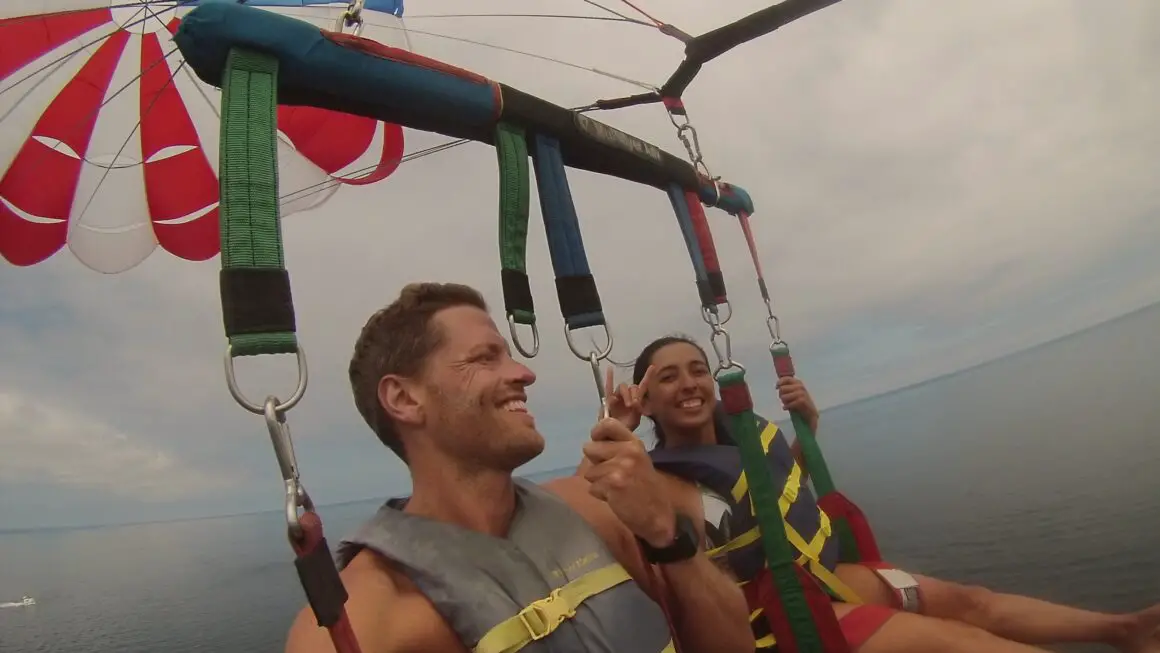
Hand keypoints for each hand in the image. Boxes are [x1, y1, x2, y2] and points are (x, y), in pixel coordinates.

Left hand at [582, 417, 675, 547]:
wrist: (658, 515)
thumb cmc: (644, 488)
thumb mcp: (636, 460)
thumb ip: (618, 448)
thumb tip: (593, 440)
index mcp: (634, 443)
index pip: (608, 423)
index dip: (597, 432)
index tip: (597, 442)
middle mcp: (628, 451)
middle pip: (590, 448)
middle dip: (596, 463)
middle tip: (612, 474)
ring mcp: (620, 467)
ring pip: (590, 472)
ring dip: (599, 482)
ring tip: (617, 488)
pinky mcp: (613, 484)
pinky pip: (592, 487)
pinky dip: (600, 495)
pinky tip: (616, 498)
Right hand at [601, 364, 653, 430]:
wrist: (615, 434)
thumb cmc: (625, 428)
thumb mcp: (635, 420)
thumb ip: (638, 410)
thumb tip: (636, 402)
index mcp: (636, 399)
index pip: (642, 386)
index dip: (647, 376)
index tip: (652, 367)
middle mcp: (627, 395)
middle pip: (632, 387)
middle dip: (634, 394)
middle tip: (633, 405)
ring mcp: (617, 396)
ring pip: (622, 388)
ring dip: (626, 394)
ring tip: (628, 405)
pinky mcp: (608, 399)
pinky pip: (608, 387)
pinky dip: (609, 378)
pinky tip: (610, 369)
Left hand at [777, 376, 818, 431]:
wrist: (810, 413)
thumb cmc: (800, 403)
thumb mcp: (793, 393)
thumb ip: (787, 388)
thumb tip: (778, 387)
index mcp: (798, 382)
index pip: (786, 378)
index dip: (780, 382)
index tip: (776, 387)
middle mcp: (800, 386)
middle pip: (782, 389)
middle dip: (781, 395)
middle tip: (784, 400)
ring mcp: (802, 393)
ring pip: (784, 396)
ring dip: (784, 402)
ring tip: (787, 404)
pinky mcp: (802, 401)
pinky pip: (789, 403)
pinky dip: (787, 406)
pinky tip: (786, 408)